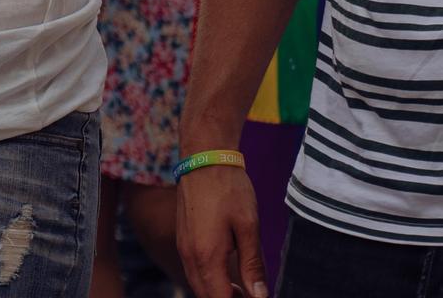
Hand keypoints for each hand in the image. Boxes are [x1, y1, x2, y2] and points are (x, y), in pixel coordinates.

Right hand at [176, 163, 268, 297]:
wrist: (204, 159)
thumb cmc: (228, 189)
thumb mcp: (248, 226)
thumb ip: (252, 265)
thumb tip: (259, 296)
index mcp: (207, 256)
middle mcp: (190, 256)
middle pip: (206, 296)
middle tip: (252, 296)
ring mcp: (183, 248)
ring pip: (198, 285)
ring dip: (217, 293)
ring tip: (243, 290)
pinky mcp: (183, 239)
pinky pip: (193, 271)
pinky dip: (209, 280)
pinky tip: (227, 274)